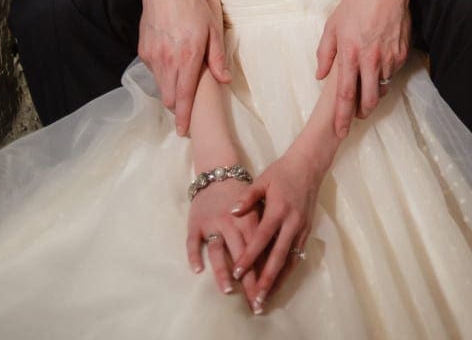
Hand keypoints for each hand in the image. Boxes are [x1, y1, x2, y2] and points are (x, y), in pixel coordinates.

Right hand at [137, 0, 229, 134]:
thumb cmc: (192, 5)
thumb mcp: (213, 29)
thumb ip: (217, 58)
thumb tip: (224, 80)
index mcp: (187, 59)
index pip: (183, 98)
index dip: (184, 117)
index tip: (184, 131)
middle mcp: (167, 62)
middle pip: (168, 97)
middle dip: (176, 106)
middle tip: (186, 108)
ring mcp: (152, 56)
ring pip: (160, 85)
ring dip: (169, 89)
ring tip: (181, 82)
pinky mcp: (143, 50)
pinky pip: (153, 70)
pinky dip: (162, 72)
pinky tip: (171, 63)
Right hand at [186, 178, 260, 308]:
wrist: (218, 170)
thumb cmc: (242, 191)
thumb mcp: (259, 202)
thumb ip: (266, 225)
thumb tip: (278, 249)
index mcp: (249, 218)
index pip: (259, 249)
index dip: (263, 271)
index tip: (267, 291)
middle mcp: (231, 222)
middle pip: (241, 255)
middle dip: (249, 280)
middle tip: (254, 302)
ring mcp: (212, 222)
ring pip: (218, 250)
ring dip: (223, 271)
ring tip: (228, 290)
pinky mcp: (196, 222)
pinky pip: (193, 242)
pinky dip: (194, 255)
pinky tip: (197, 270)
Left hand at [231, 151, 318, 310]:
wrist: (309, 166)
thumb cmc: (282, 172)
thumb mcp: (262, 180)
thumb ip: (247, 197)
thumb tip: (233, 212)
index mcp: (278, 210)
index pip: (261, 239)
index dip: (249, 257)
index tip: (238, 273)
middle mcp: (292, 223)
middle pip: (278, 257)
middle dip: (266, 280)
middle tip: (256, 300)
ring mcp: (301, 229)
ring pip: (290, 261)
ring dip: (278, 281)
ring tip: (266, 299)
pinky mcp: (307, 231)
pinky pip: (297, 255)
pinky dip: (288, 271)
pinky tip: (279, 283)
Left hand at [315, 0, 410, 136]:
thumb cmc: (356, 5)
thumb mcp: (332, 25)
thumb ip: (325, 53)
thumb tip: (320, 75)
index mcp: (350, 54)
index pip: (344, 94)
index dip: (342, 116)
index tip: (340, 130)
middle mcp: (371, 60)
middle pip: (367, 100)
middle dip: (361, 113)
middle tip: (356, 117)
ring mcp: (389, 58)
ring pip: (381, 88)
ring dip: (373, 93)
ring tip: (366, 88)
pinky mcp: (402, 54)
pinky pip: (392, 73)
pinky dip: (384, 76)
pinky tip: (378, 68)